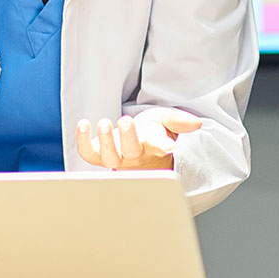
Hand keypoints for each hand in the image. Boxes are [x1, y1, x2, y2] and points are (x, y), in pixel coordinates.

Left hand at [75, 108, 202, 170]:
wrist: (139, 146)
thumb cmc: (153, 133)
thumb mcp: (167, 121)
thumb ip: (179, 121)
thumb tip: (196, 124)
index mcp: (154, 148)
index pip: (161, 148)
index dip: (164, 146)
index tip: (170, 146)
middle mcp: (135, 156)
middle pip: (131, 152)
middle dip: (128, 137)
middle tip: (126, 119)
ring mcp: (116, 157)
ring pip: (109, 156)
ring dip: (105, 140)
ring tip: (105, 122)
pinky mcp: (99, 154)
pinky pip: (88, 153)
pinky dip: (82, 141)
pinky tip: (83, 124)